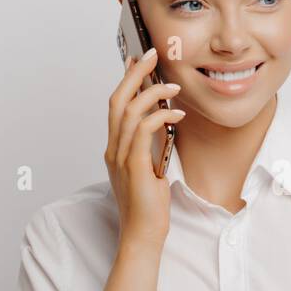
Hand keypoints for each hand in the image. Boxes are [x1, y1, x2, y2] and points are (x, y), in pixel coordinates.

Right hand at [105, 47, 184, 251]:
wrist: (142, 235)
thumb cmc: (148, 206)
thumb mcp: (149, 169)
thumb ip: (149, 148)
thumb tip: (162, 125)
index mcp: (114, 149)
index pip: (116, 106)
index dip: (125, 80)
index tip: (137, 61)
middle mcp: (113, 150)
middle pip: (117, 100)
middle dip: (134, 74)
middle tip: (152, 55)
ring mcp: (120, 158)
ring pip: (129, 112)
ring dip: (152, 93)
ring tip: (173, 86)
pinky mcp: (134, 167)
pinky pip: (143, 131)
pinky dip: (160, 116)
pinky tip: (177, 114)